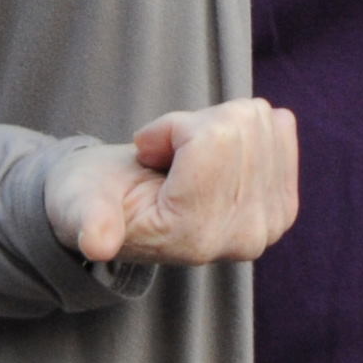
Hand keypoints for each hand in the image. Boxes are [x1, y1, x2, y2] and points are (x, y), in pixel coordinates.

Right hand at [43, 98, 299, 266]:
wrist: (123, 207)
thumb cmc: (95, 197)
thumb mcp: (79, 205)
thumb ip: (91, 221)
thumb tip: (97, 244)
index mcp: (194, 236)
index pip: (213, 137)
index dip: (171, 129)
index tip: (149, 156)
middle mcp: (243, 238)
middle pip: (241, 124)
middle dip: (196, 126)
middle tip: (168, 162)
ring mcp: (270, 223)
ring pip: (259, 118)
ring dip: (218, 127)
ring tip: (186, 164)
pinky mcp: (284, 205)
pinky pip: (279, 125)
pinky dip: (245, 128)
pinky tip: (215, 160)